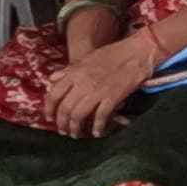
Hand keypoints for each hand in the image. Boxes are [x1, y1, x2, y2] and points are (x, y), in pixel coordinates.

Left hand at [40, 33, 157, 136]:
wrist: (138, 51)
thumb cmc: (114, 53)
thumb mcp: (86, 58)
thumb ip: (69, 70)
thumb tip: (52, 79)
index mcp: (74, 73)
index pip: (53, 95)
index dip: (49, 110)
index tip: (50, 118)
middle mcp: (82, 83)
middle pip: (65, 109)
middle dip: (62, 124)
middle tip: (64, 131)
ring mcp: (97, 91)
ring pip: (79, 115)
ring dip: (76, 128)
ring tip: (77, 134)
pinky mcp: (113, 97)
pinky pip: (100, 116)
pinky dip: (97, 127)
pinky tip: (97, 132)